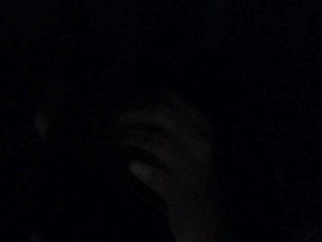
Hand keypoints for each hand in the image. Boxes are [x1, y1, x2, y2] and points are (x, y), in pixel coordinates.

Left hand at [116, 90, 224, 241]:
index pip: (168, 102)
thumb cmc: (192, 179)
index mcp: (204, 130)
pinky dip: (140, 168)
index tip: (122, 103)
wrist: (208, 224)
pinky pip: (155, 175)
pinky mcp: (182, 193)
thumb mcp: (192, 146)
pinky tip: (132, 167)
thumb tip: (146, 96)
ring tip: (116, 141)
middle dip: (130, 115)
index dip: (140, 99)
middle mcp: (202, 146)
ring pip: (154, 142)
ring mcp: (194, 170)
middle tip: (113, 120)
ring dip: (129, 139)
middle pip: (159, 116)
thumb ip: (175, 123)